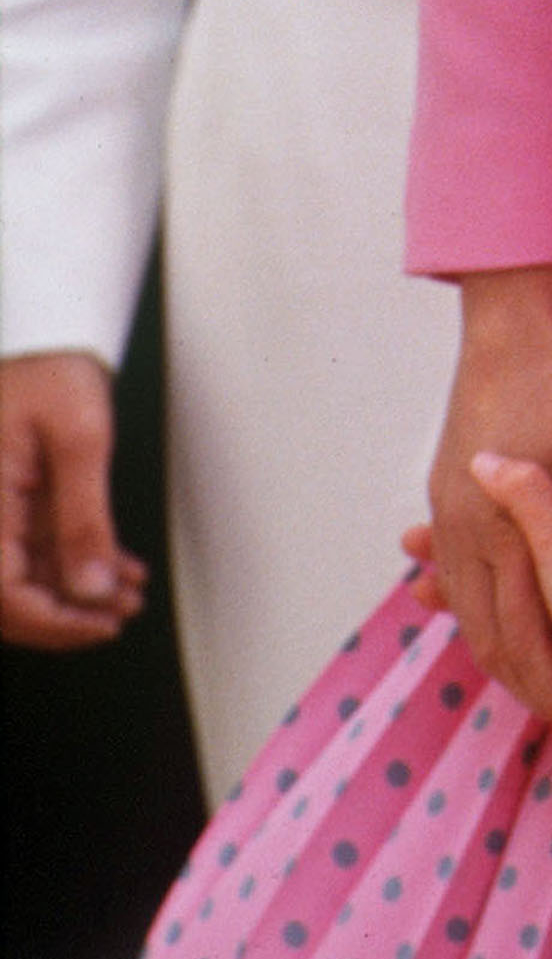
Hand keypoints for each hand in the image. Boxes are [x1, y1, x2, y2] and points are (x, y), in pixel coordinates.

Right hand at [1, 349, 146, 646]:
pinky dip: (77, 565)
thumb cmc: (51, 370)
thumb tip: (92, 590)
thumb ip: (84, 520)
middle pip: (10, 597)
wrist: (44, 333)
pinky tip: (118, 568)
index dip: (53, 623)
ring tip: (131, 592)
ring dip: (79, 593)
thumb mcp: (80, 440)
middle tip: (122, 613)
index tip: (102, 624)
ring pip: (28, 578)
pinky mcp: (13, 505)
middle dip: (69, 615)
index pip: (4, 594)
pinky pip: (36, 552)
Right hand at [427, 265, 551, 731]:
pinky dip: (477, 618)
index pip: (529, 635)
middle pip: (491, 637)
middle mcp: (462, 524)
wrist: (514, 298)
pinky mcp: (447, 491)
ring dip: (506, 659)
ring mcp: (447, 508)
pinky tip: (500, 632)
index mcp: (500, 518)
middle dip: (536, 692)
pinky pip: (456, 577)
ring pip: (468, 613)